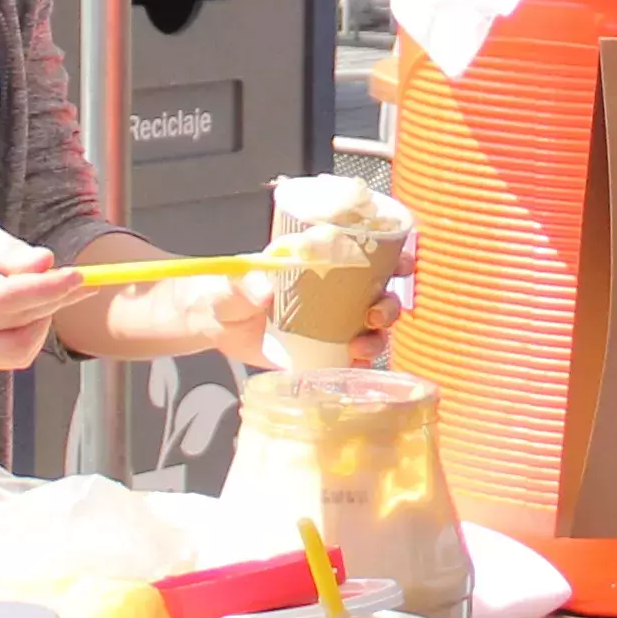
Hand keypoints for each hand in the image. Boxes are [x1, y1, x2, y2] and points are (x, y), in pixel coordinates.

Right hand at [0, 217, 77, 370]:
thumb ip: (5, 248)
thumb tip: (47, 263)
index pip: (3, 297)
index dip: (47, 289)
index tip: (79, 275)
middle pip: (16, 321)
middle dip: (55, 299)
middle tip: (80, 278)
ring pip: (18, 347)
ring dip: (45, 320)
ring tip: (51, 292)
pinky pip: (10, 356)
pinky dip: (30, 334)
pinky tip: (31, 309)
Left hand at [203, 258, 419, 375]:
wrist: (214, 326)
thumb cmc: (224, 293)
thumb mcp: (229, 285)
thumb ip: (242, 284)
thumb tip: (263, 289)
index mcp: (318, 263)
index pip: (364, 252)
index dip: (392, 255)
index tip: (402, 263)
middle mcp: (332, 291)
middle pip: (379, 292)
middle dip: (389, 303)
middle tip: (375, 314)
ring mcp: (330, 322)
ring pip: (372, 326)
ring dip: (378, 335)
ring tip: (361, 346)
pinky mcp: (323, 350)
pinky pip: (353, 357)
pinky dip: (361, 361)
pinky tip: (354, 364)